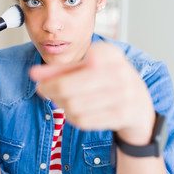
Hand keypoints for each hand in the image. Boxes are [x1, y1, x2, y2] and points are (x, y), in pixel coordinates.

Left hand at [30, 42, 155, 144]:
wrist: (140, 106)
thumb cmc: (110, 82)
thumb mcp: (89, 69)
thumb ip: (61, 70)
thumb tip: (33, 74)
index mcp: (110, 54)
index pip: (70, 65)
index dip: (51, 77)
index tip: (42, 81)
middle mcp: (120, 71)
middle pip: (66, 87)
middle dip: (48, 91)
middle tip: (42, 91)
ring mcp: (123, 95)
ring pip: (73, 106)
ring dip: (60, 105)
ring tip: (59, 101)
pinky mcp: (122, 115)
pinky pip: (84, 120)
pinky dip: (72, 118)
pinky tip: (73, 112)